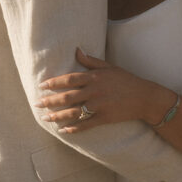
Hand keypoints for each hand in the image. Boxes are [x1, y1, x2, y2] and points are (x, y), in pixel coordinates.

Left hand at [35, 49, 170, 131]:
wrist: (144, 97)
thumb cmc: (126, 80)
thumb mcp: (109, 67)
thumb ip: (91, 61)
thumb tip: (76, 51)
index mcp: (94, 77)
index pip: (69, 79)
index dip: (54, 83)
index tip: (42, 86)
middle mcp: (95, 91)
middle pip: (67, 96)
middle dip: (50, 101)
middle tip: (37, 104)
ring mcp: (99, 105)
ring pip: (73, 112)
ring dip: (58, 116)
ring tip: (46, 118)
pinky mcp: (104, 118)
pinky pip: (86, 125)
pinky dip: (74, 128)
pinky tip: (64, 130)